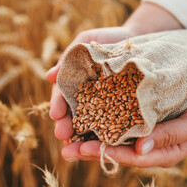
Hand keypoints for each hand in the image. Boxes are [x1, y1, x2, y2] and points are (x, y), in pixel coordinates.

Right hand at [47, 26, 137, 142]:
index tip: (55, 115)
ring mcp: (103, 105)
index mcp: (74, 83)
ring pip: (91, 123)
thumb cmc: (108, 39)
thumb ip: (69, 57)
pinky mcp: (122, 109)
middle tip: (62, 136)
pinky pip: (114, 122)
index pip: (63, 96)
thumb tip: (49, 76)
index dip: (58, 105)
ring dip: (82, 136)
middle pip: (74, 114)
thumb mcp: (86, 42)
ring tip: (77, 148)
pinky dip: (108, 133)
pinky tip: (106, 143)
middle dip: (67, 126)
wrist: (137, 38)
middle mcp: (86, 97)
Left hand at [61, 63, 186, 166]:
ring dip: (88, 136)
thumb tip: (140, 149)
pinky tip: (79, 114)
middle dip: (90, 150)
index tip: (86, 149)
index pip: (132, 158)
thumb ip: (169, 137)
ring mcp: (139, 131)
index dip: (110, 154)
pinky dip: (97, 118)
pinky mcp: (134, 115)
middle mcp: (145, 144)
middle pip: (115, 150)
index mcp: (160, 152)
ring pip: (110, 137)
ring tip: (64, 136)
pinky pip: (113, 120)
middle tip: (66, 149)